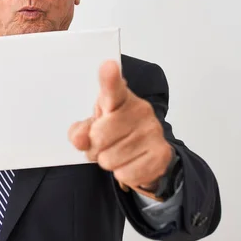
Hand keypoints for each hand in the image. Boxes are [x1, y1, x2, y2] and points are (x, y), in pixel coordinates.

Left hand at [68, 60, 171, 191]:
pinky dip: (124, 174)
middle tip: (104, 145)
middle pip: (99, 136)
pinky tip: (131, 163)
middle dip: (96, 148)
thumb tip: (79, 139)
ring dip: (109, 162)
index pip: (113, 88)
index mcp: (120, 99)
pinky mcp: (161, 153)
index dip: (109, 78)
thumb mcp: (93, 128)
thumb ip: (80, 132)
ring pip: (110, 159)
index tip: (108, 66)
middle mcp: (140, 110)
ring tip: (118, 154)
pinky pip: (126, 174)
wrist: (147, 154)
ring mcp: (153, 131)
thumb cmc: (115, 133)